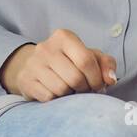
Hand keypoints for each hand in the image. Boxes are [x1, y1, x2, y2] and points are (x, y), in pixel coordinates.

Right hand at [0, 28, 117, 101]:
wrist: (35, 64)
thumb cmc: (69, 61)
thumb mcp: (89, 56)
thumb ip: (106, 64)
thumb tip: (110, 79)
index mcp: (64, 37)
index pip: (86, 60)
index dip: (96, 78)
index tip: (97, 85)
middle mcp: (46, 47)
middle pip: (75, 78)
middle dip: (84, 88)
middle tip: (83, 89)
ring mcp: (33, 63)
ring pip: (61, 89)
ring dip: (70, 95)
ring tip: (69, 89)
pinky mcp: (25, 79)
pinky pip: (48, 97)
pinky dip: (56, 99)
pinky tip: (56, 92)